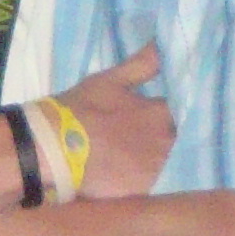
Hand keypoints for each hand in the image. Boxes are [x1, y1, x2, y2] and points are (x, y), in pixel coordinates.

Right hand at [56, 45, 173, 198]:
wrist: (52, 148)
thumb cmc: (80, 109)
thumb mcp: (109, 81)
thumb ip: (142, 65)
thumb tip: (163, 44)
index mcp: (160, 112)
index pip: (182, 111)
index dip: (176, 112)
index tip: (167, 114)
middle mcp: (165, 140)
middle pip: (177, 140)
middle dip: (169, 138)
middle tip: (153, 140)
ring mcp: (156, 168)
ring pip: (169, 165)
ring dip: (162, 162)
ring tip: (145, 162)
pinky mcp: (143, 191)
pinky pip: (155, 187)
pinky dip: (150, 183)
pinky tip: (139, 181)